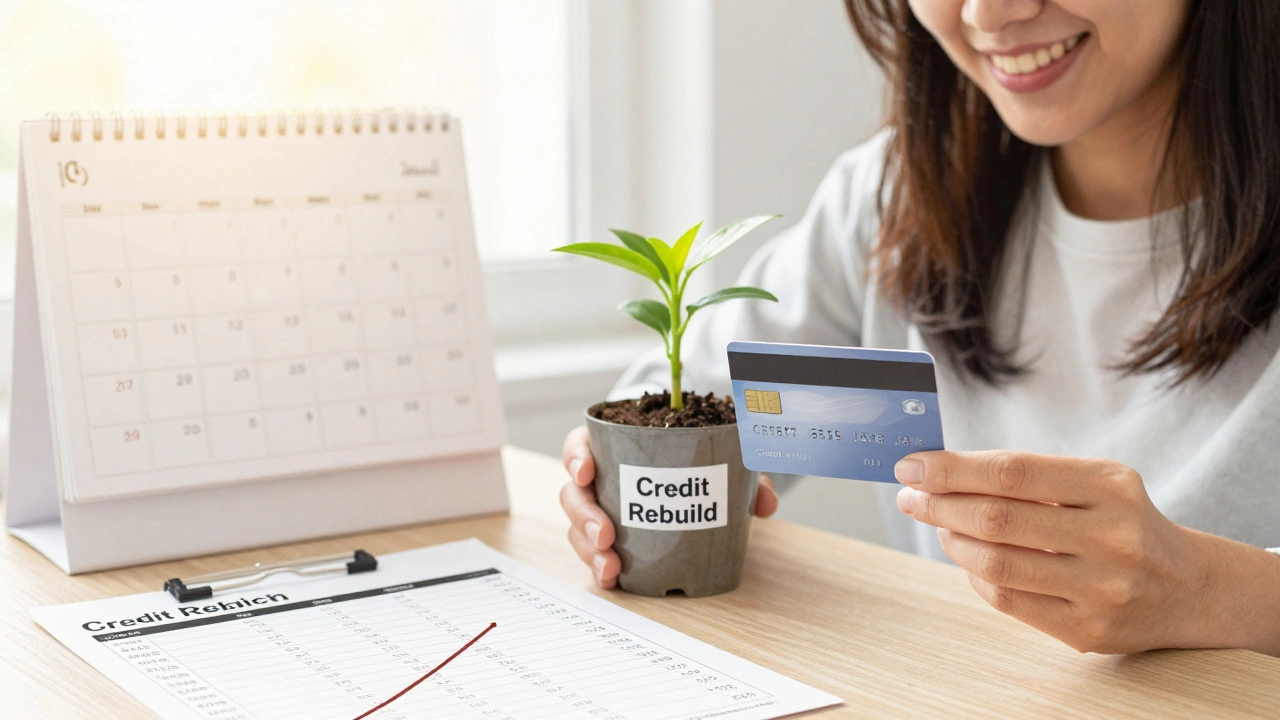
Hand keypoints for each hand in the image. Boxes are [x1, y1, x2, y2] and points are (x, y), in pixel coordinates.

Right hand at [560, 425, 778, 588]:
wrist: (697, 483)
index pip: (580, 444)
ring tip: (611, 567)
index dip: (577, 457)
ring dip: (589, 550)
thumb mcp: (719, 458)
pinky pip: (594, 553)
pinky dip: (600, 567)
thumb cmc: (695, 461)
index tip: (586, 473)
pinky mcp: (607, 541)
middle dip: (584, 516)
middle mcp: (600, 479)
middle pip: (574, 494)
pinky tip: (612, 581)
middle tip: (605, 535)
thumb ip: (743, 474)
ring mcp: (600, 512)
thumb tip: (765, 503)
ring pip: (579, 528)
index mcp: (613, 447)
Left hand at [894, 450, 1279, 654]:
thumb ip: (1027, 476)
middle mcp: (1111, 537)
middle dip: (939, 505)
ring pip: (996, 564)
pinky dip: (977, 576)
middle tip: (911, 496)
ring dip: (953, 541)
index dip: (951, 469)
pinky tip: (971, 560)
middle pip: (997, 518)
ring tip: (941, 526)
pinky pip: (1008, 600)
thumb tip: (940, 471)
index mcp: (1109, 486)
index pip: (1011, 472)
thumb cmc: (1121, 522)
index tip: (912, 465)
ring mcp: (1101, 589)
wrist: (1187, 587)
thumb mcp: (1093, 482)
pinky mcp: (1088, 630)